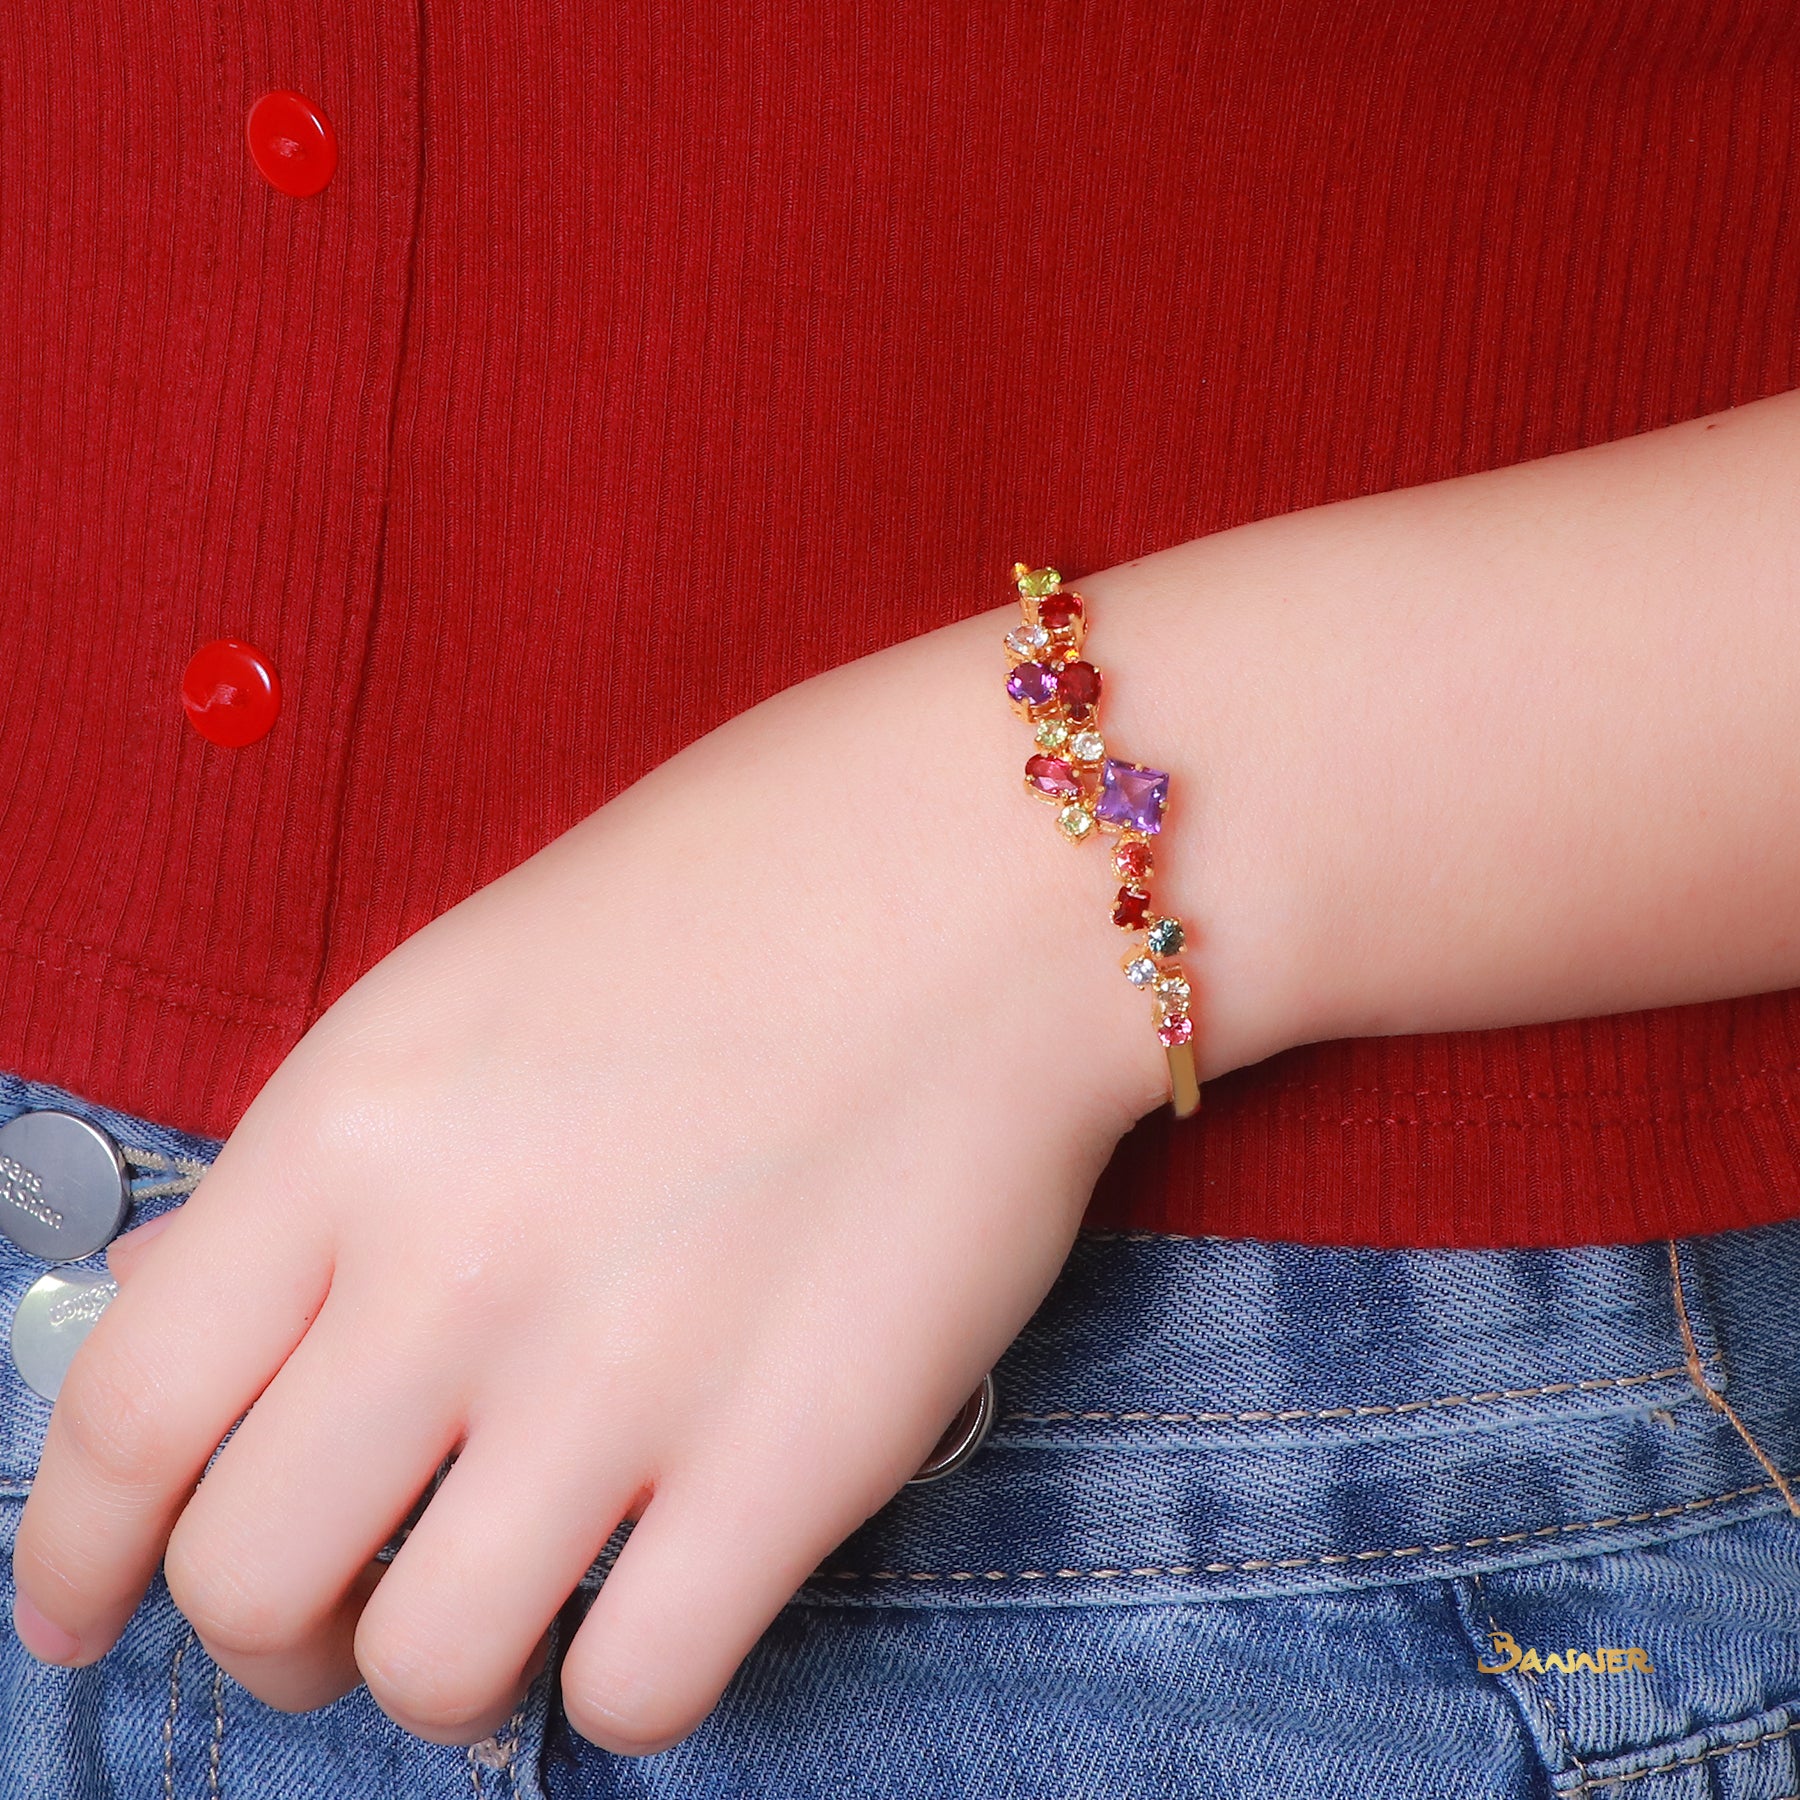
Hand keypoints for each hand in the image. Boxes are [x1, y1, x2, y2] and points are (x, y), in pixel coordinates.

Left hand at [10, 604, 1174, 1752]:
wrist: (998, 868)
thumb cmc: (750, 885)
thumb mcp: (479, 984)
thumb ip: (340, 1173)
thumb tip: (227, 1334)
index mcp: (351, 1122)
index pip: (125, 1417)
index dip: (76, 1554)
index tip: (84, 1609)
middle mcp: (456, 1264)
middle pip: (250, 1583)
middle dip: (276, 1632)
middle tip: (346, 1602)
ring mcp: (627, 1373)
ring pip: (429, 1672)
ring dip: (446, 1664)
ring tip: (517, 1595)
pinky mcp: (797, 1457)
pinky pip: (635, 1692)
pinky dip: (625, 1675)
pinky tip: (666, 1586)